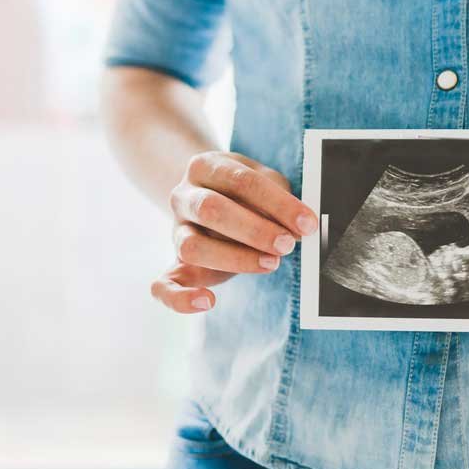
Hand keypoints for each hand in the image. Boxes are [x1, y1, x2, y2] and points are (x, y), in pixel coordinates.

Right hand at [150, 150, 318, 314]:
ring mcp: (175, 230)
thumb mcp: (262, 181)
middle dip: (254, 230)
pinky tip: (208, 302)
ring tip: (270, 263)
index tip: (306, 223)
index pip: (241, 181)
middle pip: (211, 209)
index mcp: (205, 166)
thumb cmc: (245, 192)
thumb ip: (277, 199)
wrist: (207, 197)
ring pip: (191, 246)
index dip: (277, 203)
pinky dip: (180, 299)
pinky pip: (162, 286)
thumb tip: (299, 227)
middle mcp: (183, 196)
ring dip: (234, 258)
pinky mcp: (174, 263)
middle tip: (287, 244)